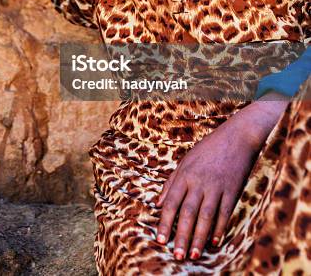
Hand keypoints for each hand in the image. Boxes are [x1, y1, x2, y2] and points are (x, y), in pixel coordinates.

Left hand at [155, 96, 287, 260]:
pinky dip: (219, 228)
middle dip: (181, 236)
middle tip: (177, 255)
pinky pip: (224, 212)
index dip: (165, 222)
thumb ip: (171, 183)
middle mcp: (198, 182)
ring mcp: (216, 187)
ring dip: (199, 237)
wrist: (235, 138)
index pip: (171, 202)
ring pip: (205, 216)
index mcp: (184, 175)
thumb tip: (157, 203)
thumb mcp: (184, 162)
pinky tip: (214, 242)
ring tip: (194, 254)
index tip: (160, 240)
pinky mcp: (232, 190)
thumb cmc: (207, 149)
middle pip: (187, 213)